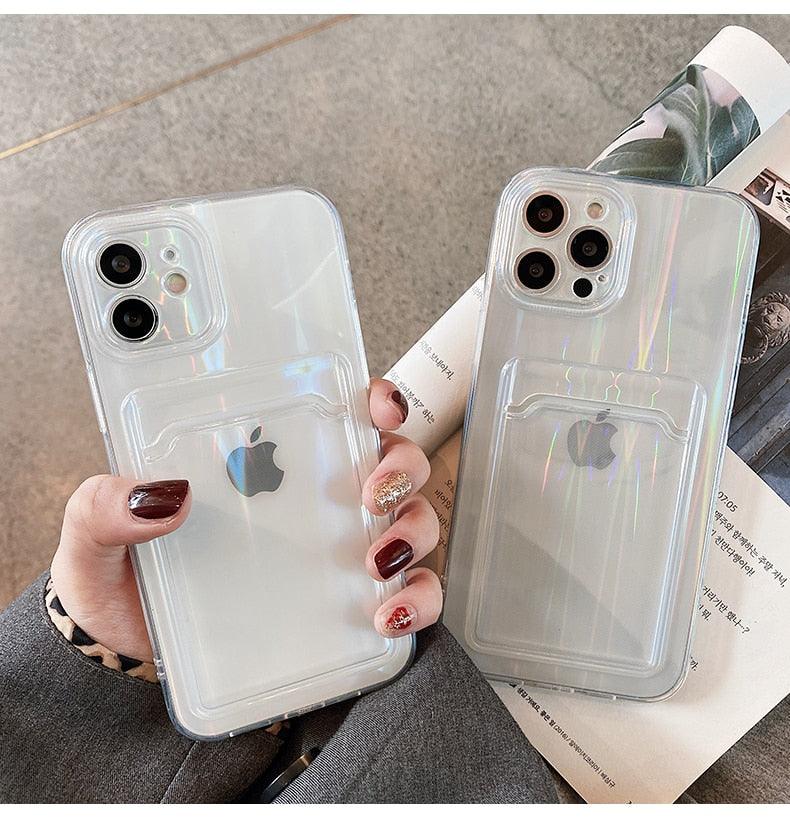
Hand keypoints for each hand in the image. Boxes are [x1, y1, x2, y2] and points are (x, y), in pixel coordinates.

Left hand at [50, 378, 441, 660]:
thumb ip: (105, 504)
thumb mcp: (96, 531)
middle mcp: (316, 500)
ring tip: (376, 560)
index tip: (377, 406)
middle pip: (392, 461)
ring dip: (413, 531)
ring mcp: (338, 551)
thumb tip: (163, 493)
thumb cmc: (122, 578)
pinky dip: (416, 598)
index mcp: (267, 464)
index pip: (338, 413)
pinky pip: (409, 593)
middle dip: (400, 466)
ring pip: (412, 520)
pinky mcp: (350, 604)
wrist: (126, 657)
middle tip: (371, 492)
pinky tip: (385, 613)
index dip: (374, 399)